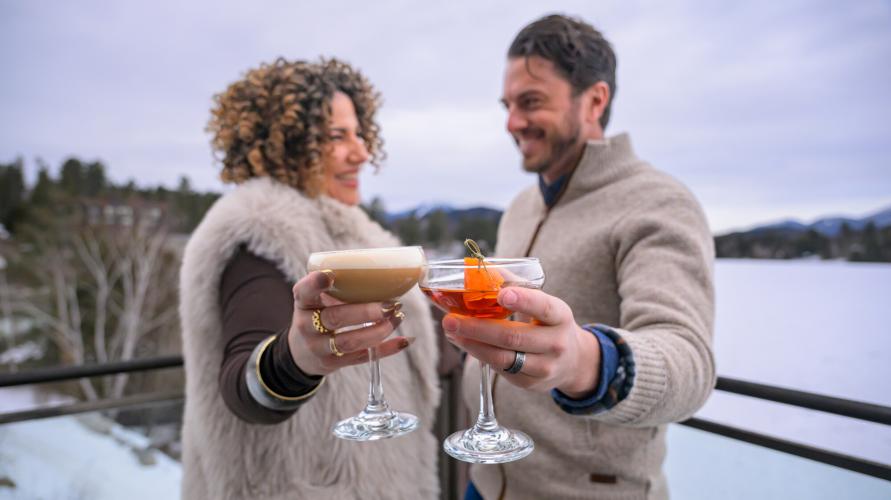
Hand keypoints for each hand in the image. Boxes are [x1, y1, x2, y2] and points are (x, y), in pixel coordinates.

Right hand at [288, 270, 410, 375]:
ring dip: (378, 331)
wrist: (300, 352)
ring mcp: (318, 347)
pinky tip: (404, 340)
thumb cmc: (316, 314)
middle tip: (390, 304)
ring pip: (349, 342)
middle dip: (365, 312)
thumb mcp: (315, 298)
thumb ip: (337, 286)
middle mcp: (306, 325)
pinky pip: (361, 357)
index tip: (331, 275)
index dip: (316, 284)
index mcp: (303, 302)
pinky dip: (385, 349)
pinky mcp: (332, 363)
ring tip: (398, 316)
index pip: (305, 291)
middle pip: (335, 318)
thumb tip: (384, 273)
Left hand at [442, 287, 600, 396]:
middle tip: (451, 320)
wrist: (573, 361)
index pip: (543, 308)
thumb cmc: (549, 324)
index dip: (523, 300)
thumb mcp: (544, 303)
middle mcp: (556, 344)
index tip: (502, 294)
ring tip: (452, 332)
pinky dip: (479, 355)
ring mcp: (544, 367)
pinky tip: (464, 343)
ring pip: (503, 358)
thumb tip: (483, 270)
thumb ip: (516, 286)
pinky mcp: (529, 383)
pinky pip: (500, 369)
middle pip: (513, 337)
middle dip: (478, 328)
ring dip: (472, 345)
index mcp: (560, 316)